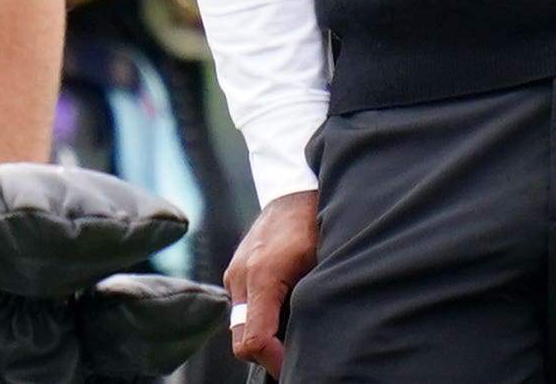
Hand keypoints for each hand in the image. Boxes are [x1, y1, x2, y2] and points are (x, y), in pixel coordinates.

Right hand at [226, 189, 316, 373]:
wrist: (294, 189)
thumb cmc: (314, 223)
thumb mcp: (321, 262)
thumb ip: (311, 300)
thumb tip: (314, 339)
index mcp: (262, 275)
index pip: (254, 340)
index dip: (276, 362)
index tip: (298, 367)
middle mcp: (240, 276)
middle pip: (241, 340)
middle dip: (268, 355)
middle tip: (299, 358)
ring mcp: (234, 274)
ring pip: (240, 327)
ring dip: (264, 337)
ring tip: (295, 333)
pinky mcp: (236, 272)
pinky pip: (242, 309)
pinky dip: (260, 319)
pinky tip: (286, 312)